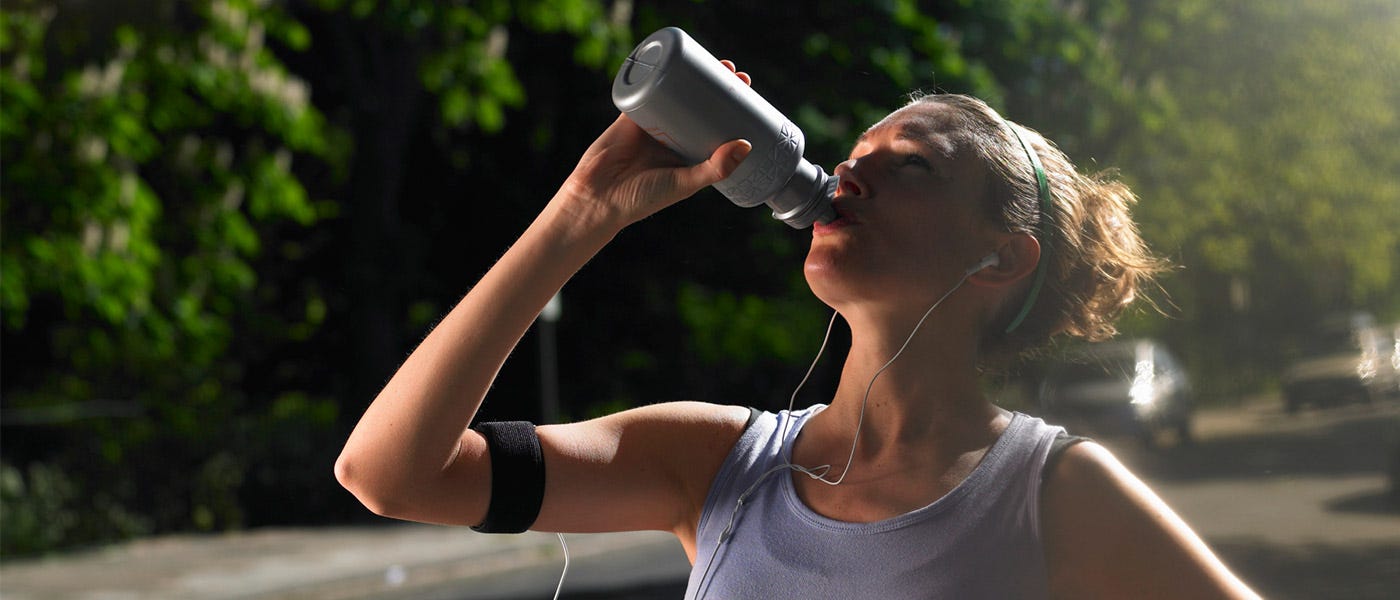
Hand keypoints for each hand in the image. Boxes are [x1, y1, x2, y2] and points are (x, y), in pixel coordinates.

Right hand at [557, 61, 753, 229]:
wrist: (598, 197)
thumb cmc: (643, 198)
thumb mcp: (685, 184)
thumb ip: (714, 169)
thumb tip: (745, 144)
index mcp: (687, 154)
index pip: (715, 126)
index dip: (731, 110)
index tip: (747, 95)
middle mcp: (671, 136)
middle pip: (698, 105)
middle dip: (715, 87)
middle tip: (734, 74)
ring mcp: (651, 123)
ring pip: (675, 94)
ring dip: (692, 76)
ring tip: (712, 63)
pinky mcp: (630, 115)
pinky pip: (646, 90)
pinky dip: (657, 75)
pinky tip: (673, 60)